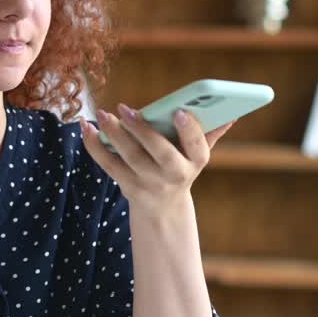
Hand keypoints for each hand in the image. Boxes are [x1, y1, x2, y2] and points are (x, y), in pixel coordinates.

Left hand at [79, 104, 233, 211]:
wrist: (163, 207)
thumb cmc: (180, 167)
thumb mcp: (196, 154)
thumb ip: (209, 132)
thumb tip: (231, 114)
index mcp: (195, 162)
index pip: (196, 146)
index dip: (189, 130)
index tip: (179, 111)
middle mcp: (174, 175)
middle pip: (158, 153)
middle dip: (142, 131)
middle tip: (125, 109)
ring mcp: (149, 183)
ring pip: (129, 158)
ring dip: (114, 135)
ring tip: (103, 114)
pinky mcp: (127, 186)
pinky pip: (108, 165)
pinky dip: (94, 146)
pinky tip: (86, 127)